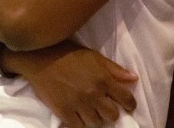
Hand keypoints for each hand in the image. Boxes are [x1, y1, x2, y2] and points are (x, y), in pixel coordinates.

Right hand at [7, 40, 137, 127]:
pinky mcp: (64, 112)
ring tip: (89, 110)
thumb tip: (133, 79)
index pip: (126, 99)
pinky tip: (78, 115)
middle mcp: (93, 93)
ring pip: (96, 123)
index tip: (127, 106)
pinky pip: (79, 127)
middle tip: (103, 106)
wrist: (40, 58)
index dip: (130, 104)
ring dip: (95, 118)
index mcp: (103, 78)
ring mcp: (78, 104)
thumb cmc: (68, 54)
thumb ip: (114, 69)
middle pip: (112, 115)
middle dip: (110, 112)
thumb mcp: (94, 56)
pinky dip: (80, 123)